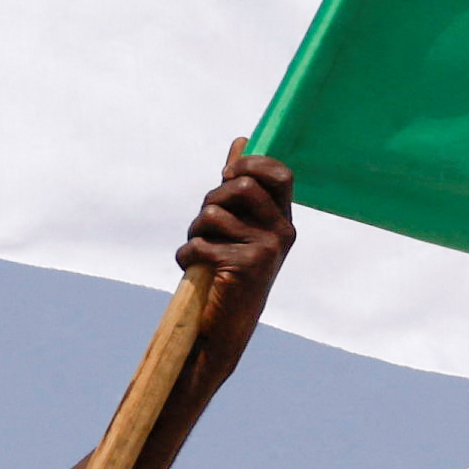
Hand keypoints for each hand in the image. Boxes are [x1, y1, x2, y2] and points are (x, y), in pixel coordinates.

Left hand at [176, 149, 295, 325]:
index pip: (281, 174)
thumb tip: (241, 141)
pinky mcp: (245, 267)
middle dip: (211, 198)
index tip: (226, 175)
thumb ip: (239, 184)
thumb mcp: (237, 225)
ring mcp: (267, 250)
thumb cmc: (228, 270)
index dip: (251, 164)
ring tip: (197, 249)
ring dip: (194, 229)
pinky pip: (200, 243)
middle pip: (242, 186)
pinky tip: (194, 270)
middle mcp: (282, 233)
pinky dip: (186, 255)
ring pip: (214, 213)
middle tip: (203, 222)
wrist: (225, 327)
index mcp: (282, 220)